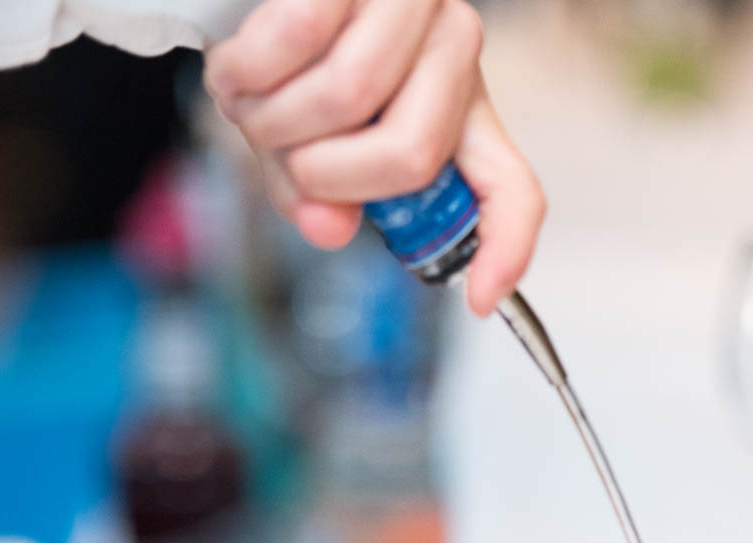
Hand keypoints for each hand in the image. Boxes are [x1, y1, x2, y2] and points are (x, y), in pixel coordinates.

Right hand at [204, 0, 544, 314]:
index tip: (479, 298)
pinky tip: (240, 70)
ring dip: (276, 122)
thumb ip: (330, 193)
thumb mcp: (319, 141)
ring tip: (256, 107)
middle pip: (410, 155)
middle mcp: (452, 45)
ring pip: (347, 94)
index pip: (512, 188)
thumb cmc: (297, 60)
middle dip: (326, 176)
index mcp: (461, 106)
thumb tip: (326, 228)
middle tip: (292, 161)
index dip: (504, 249)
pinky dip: (248, 70)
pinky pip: (298, 34)